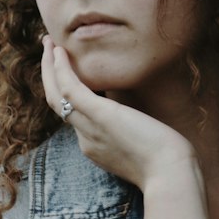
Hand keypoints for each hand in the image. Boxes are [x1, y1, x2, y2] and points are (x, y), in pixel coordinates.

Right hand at [40, 38, 197, 192]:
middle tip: (48, 49)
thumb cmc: (168, 163)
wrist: (171, 175)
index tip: (67, 70)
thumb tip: (134, 112)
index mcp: (95, 146)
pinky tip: (60, 52)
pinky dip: (62, 70)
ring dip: (49, 67)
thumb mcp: (143, 145)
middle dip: (49, 76)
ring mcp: (89, 129)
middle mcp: (86, 138)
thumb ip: (132, 130)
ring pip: (56, 96)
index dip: (65, 91)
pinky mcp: (100, 116)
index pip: (73, 115)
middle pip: (57, 104)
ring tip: (48, 43)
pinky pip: (71, 90)